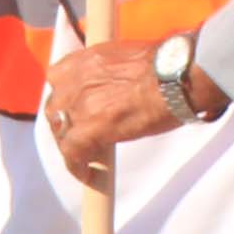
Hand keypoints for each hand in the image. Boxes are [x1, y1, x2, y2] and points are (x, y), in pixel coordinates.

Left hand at [42, 38, 195, 185]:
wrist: (177, 77)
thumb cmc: (167, 67)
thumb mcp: (128, 59)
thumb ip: (111, 73)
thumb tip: (118, 88)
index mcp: (86, 60)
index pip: (58, 78)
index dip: (65, 96)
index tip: (74, 107)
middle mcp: (76, 80)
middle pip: (56, 107)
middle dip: (65, 122)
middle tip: (82, 135)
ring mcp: (80, 105)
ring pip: (61, 132)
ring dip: (72, 145)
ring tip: (87, 157)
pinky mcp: (89, 129)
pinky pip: (72, 154)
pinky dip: (78, 167)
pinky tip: (89, 175)